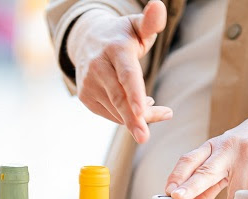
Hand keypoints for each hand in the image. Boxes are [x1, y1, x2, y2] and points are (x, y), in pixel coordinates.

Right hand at [67, 0, 171, 142]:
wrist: (88, 41)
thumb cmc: (122, 36)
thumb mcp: (137, 27)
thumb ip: (151, 21)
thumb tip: (159, 7)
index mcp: (115, 49)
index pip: (127, 74)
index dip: (135, 93)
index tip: (143, 110)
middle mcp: (98, 68)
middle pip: (120, 99)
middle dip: (133, 120)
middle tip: (144, 137)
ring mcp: (89, 85)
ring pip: (118, 111)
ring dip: (140, 117)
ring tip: (161, 111)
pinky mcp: (86, 97)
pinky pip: (111, 114)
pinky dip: (127, 116)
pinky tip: (138, 108)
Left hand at [165, 104, 247, 198]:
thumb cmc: (246, 148)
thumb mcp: (222, 161)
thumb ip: (204, 187)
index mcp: (212, 148)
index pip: (189, 161)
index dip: (177, 176)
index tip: (169, 193)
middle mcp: (228, 148)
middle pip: (207, 170)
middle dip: (192, 186)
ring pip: (237, 192)